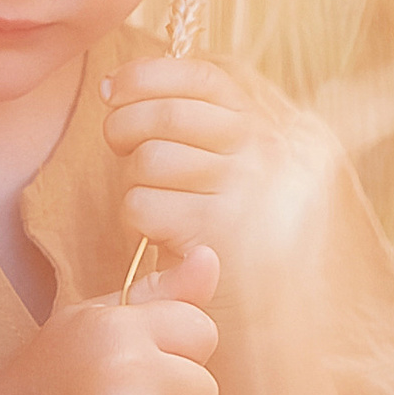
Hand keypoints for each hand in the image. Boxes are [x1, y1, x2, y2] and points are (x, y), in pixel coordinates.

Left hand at [99, 55, 337, 270]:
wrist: (282, 320)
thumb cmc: (252, 240)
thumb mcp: (251, 168)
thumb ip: (210, 122)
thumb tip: (118, 85)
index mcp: (278, 124)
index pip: (203, 75)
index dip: (147, 76)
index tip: (112, 90)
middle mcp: (268, 147)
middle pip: (165, 112)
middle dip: (124, 128)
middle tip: (121, 151)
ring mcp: (245, 184)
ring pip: (147, 158)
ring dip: (134, 183)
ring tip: (156, 205)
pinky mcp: (216, 227)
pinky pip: (141, 204)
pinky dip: (137, 223)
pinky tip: (162, 236)